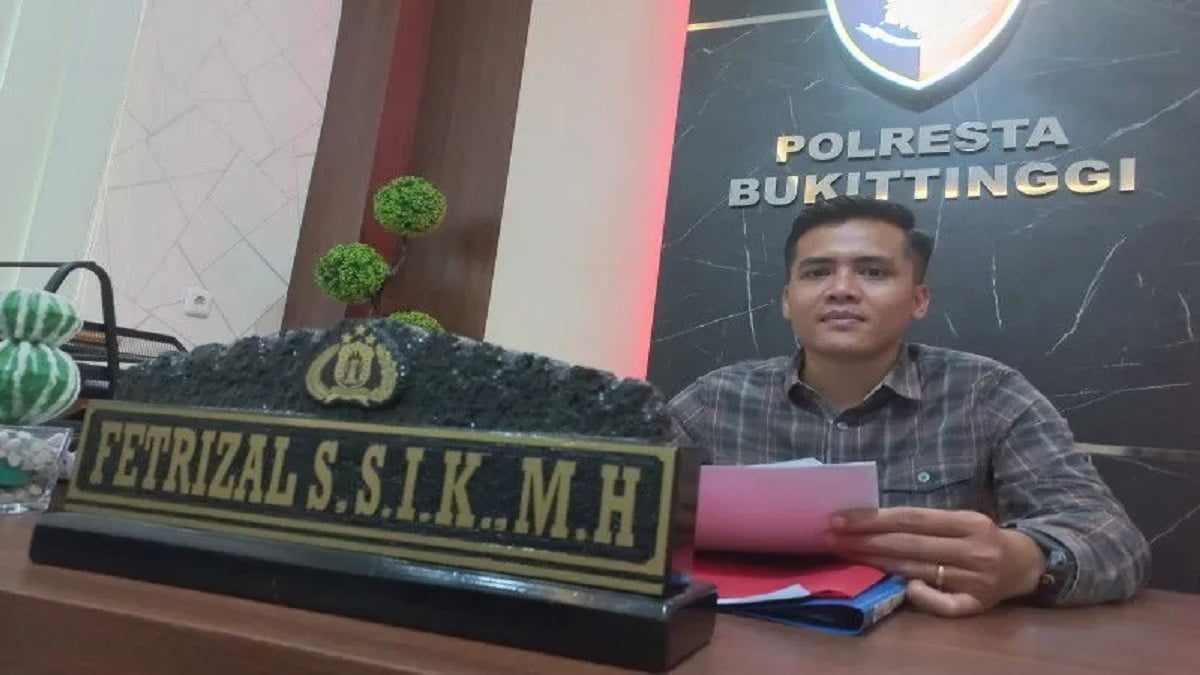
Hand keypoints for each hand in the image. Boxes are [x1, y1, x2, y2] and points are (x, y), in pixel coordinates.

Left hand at [826, 507, 1044, 617]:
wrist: (1025, 564)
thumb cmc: (981, 537)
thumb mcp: (960, 520)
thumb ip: (925, 521)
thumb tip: (873, 521)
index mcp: (968, 522)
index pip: (911, 518)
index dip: (873, 519)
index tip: (839, 519)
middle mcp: (973, 549)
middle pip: (908, 544)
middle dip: (864, 541)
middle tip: (830, 538)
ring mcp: (976, 579)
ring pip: (917, 570)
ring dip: (876, 562)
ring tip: (845, 554)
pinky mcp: (978, 604)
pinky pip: (943, 605)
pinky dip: (920, 595)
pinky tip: (903, 586)